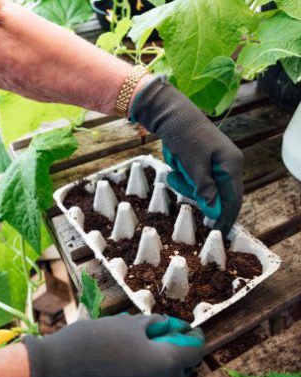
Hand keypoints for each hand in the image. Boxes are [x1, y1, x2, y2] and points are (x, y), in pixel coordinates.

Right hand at [23, 314, 204, 376]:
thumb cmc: (90, 345)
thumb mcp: (126, 325)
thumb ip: (155, 325)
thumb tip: (174, 327)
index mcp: (165, 366)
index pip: (193, 351)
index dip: (192, 338)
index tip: (190, 330)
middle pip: (179, 369)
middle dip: (172, 352)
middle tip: (155, 337)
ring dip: (156, 367)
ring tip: (133, 351)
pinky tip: (123, 368)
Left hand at [130, 75, 243, 235]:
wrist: (171, 115)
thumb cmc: (184, 137)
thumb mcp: (194, 165)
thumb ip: (205, 189)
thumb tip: (215, 211)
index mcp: (231, 165)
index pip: (233, 199)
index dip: (225, 218)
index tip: (217, 234)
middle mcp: (228, 165)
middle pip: (217, 195)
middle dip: (195, 193)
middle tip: (178, 177)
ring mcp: (217, 164)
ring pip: (203, 190)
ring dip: (186, 184)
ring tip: (175, 168)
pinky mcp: (205, 163)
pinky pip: (196, 181)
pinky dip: (184, 178)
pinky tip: (177, 165)